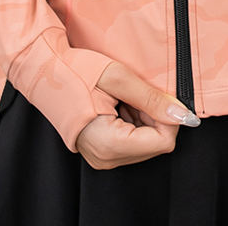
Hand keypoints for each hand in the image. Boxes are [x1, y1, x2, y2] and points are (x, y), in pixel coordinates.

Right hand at [75, 60, 200, 169]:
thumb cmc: (73, 70)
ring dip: (142, 117)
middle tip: (132, 93)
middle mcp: (105, 158)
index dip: (166, 117)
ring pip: (144, 143)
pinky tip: (117, 103)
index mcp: (108, 144)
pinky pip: (130, 142)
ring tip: (121, 96)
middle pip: (154, 144)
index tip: (157, 96)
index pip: (162, 142)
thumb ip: (152, 99)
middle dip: (152, 116)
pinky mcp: (99, 151)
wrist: (44, 69)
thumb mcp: (117, 78)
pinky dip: (131, 121)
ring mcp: (101, 157)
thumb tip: (183, 116)